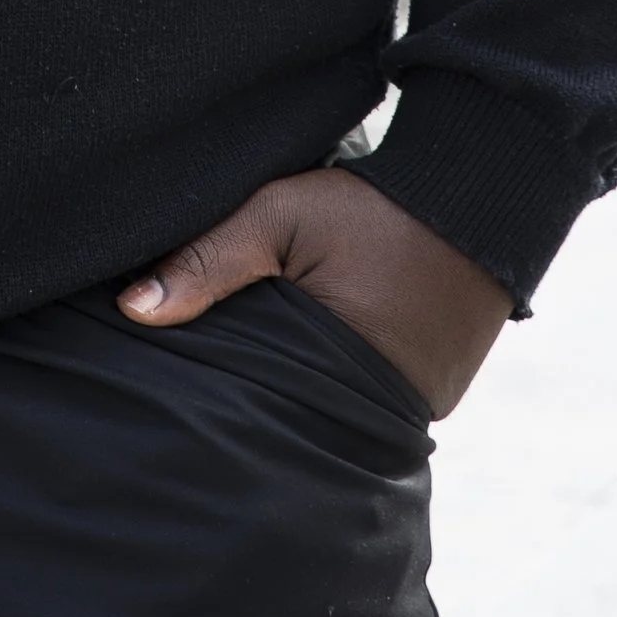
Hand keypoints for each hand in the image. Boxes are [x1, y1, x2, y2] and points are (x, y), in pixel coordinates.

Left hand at [118, 168, 511, 416]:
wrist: (482, 196)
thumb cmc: (376, 206)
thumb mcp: (281, 215)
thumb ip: (211, 257)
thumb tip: (133, 309)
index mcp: (341, 372)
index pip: (260, 409)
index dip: (223, 401)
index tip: (182, 395)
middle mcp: (388, 408)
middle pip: (298, 419)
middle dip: (260, 405)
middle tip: (219, 389)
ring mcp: (415, 408)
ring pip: (333, 414)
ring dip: (303, 395)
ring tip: (262, 378)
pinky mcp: (434, 395)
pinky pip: (371, 402)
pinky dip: (342, 386)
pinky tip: (313, 364)